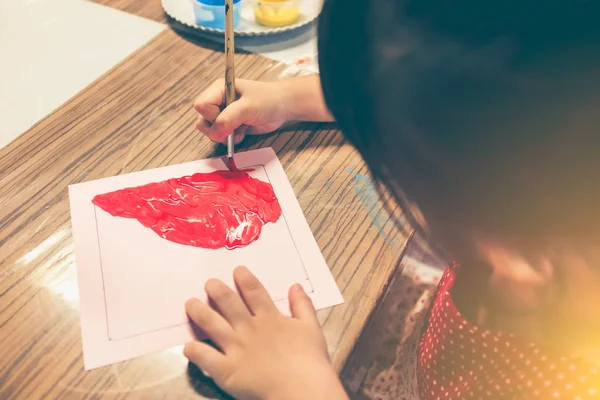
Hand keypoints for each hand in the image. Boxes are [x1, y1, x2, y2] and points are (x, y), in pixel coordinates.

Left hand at [183, 266, 347, 399]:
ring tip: (190, 304)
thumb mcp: (312, 328)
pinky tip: (188, 346)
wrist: (302, 390)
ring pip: (212, 325)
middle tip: (208, 282)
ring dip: (199, 312)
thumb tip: (295, 285)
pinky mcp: (226, 370)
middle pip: (228, 303)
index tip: (237, 270)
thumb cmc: (310, 360)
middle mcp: (249, 329)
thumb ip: (302, 306)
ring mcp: (235, 349)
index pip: (254, 292)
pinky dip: (194, 350)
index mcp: (270, 318)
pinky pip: (205, 357)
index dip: (244, 279)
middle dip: (216, 290)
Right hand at [194, 79, 289, 143]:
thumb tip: (213, 133)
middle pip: (203, 121)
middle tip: (232, 128)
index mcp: (219, 89)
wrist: (283, 107)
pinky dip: (229, 139)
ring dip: (223, 136)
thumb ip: (229, 119)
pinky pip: (221, 136)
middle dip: (217, 129)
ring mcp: (224, 114)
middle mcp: (218, 101)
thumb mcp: (247, 107)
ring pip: (210, 131)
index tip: (229, 117)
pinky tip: (242, 134)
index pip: (201, 106)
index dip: (212, 116)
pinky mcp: (231, 125)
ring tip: (239, 131)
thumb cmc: (267, 100)